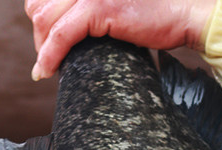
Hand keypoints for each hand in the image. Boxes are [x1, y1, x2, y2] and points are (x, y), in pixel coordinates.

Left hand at [25, 0, 216, 79]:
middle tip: (50, 60)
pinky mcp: (97, 7)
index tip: (46, 44)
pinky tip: (46, 71)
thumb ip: (89, 11)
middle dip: (39, 37)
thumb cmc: (153, 14)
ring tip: (50, 67)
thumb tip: (62, 31)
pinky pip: (61, 35)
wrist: (183, 12)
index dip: (40, 21)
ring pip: (45, 21)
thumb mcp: (112, 7)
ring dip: (43, 49)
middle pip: (38, 6)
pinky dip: (49, 56)